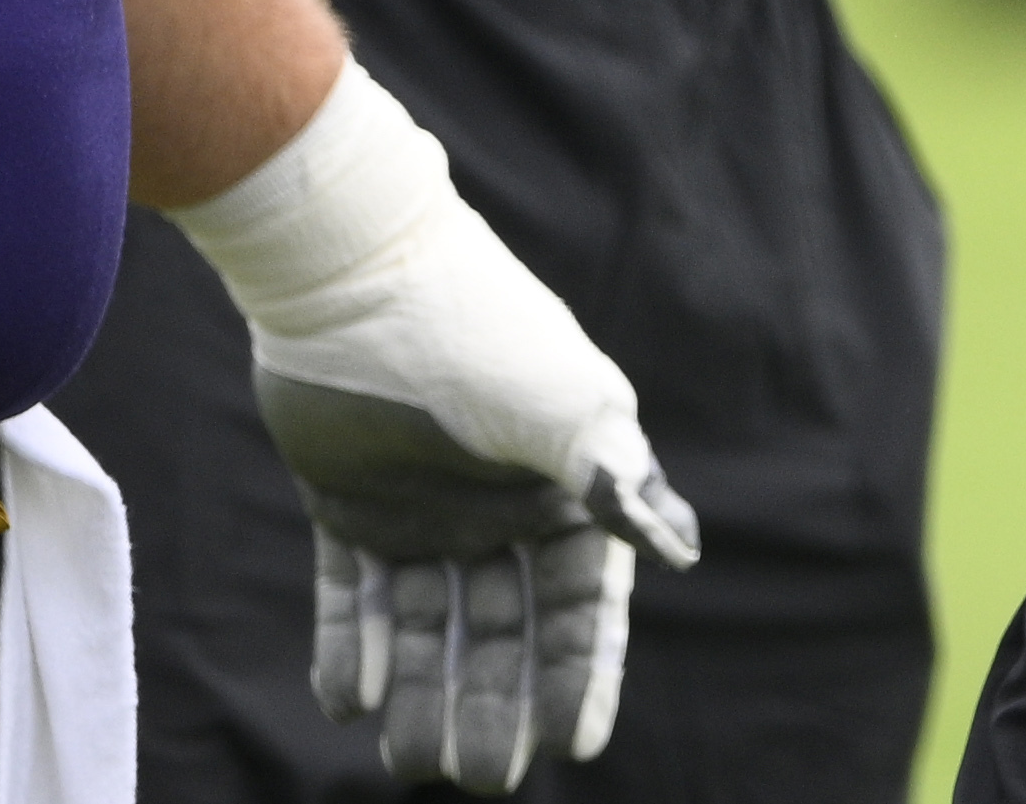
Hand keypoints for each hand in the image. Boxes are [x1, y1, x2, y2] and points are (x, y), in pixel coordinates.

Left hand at [171, 74, 700, 791]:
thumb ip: (615, 478)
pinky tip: (351, 701)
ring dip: (425, 693)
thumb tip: (676, 548)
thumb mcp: (563, 406)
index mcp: (564, 484)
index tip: (573, 746)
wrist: (354, 272)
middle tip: (483, 775)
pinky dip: (354, 649)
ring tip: (411, 760)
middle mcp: (498, 505)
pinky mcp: (348, 502)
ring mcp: (422, 507)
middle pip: (506, 630)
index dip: (578, 674)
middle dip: (498, 704)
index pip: (583, 603)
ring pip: (430, 625)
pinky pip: (355, 595)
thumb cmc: (476, 334)